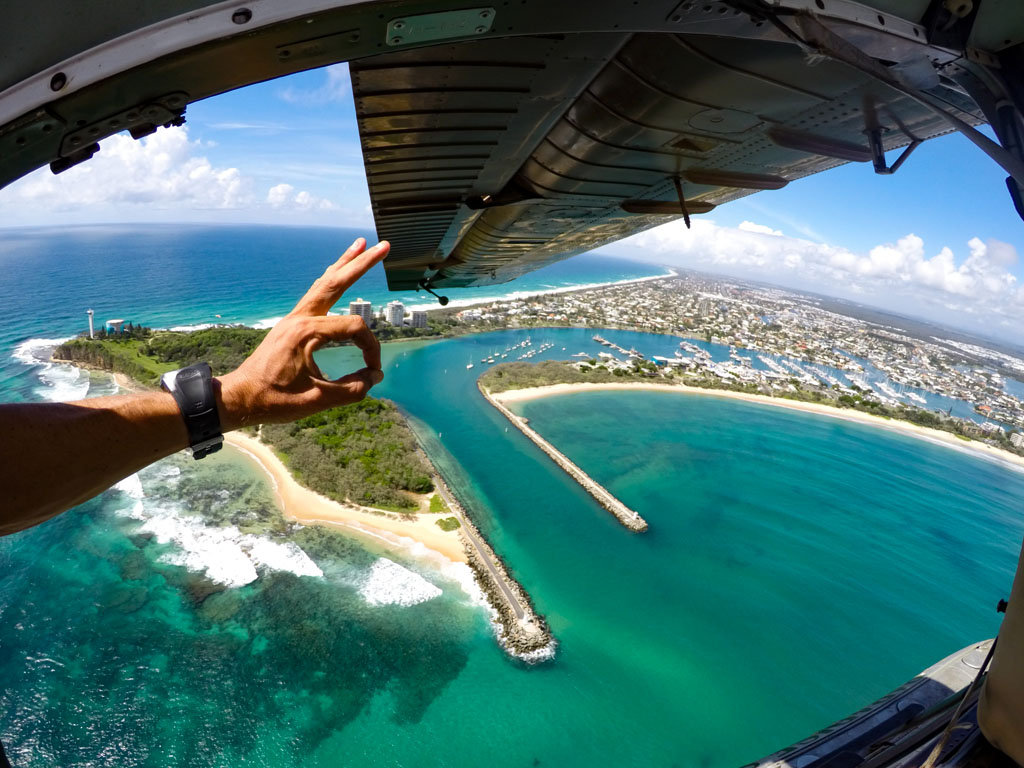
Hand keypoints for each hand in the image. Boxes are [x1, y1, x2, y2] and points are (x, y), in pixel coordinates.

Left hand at [216, 238, 389, 428]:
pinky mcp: (291, 324)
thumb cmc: (275, 400)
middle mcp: (300, 317)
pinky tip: (336, 273)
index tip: (373, 371)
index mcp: (307, 332)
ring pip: (324, 283)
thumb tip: (375, 376)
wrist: (240, 398)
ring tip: (360, 244)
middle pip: (337, 282)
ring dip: (343, 263)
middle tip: (384, 245)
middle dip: (362, 263)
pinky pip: (314, 294)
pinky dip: (329, 280)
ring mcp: (293, 318)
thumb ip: (352, 388)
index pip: (354, 329)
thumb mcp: (318, 400)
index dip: (371, 349)